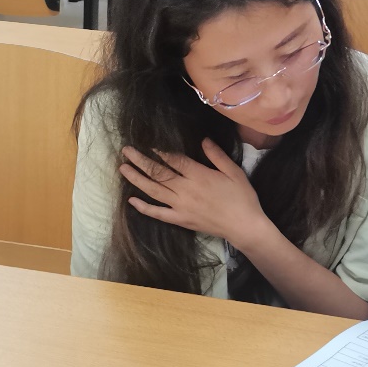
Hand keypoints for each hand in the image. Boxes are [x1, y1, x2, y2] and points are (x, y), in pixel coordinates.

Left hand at [118, 139, 273, 246]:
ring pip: (153, 191)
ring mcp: (180, 206)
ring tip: (123, 168)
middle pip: (158, 173)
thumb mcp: (234, 172)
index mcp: (199, 175)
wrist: (244, 226)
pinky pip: (158, 214)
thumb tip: (203, 140)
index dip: (160, 151)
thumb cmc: (242, 197)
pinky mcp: (180, 220)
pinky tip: (131, 201)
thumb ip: (217, 155)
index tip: (148, 144)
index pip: (174, 160)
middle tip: (126, 150)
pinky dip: (144, 207)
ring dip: (137, 179)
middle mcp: (185, 189)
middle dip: (140, 160)